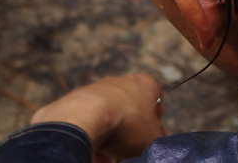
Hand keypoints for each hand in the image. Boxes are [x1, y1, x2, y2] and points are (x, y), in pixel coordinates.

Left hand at [31, 74, 165, 160]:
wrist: (84, 118)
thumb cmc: (126, 125)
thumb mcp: (153, 139)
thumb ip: (160, 140)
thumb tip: (158, 144)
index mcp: (146, 84)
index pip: (157, 100)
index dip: (155, 121)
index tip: (150, 138)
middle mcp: (123, 81)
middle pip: (131, 109)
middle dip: (130, 131)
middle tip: (129, 150)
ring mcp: (98, 89)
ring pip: (109, 117)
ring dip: (110, 137)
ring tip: (108, 157)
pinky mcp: (77, 100)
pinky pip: (90, 122)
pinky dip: (92, 137)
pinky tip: (94, 153)